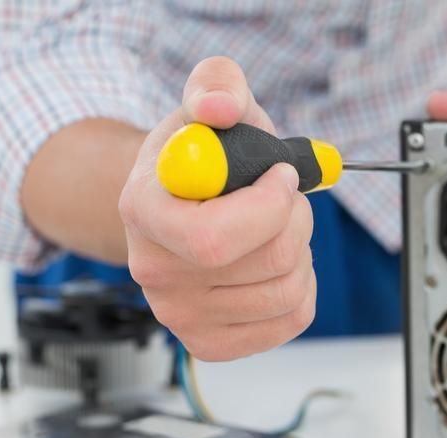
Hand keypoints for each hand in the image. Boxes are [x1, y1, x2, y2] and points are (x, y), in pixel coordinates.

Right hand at [119, 57, 314, 360]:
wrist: (181, 201)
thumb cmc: (201, 153)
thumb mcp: (208, 100)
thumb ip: (216, 85)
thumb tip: (220, 108)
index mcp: (142, 211)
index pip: (216, 238)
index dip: (271, 206)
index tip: (282, 176)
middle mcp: (152, 273)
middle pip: (269, 262)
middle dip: (297, 219)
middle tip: (283, 198)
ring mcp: (179, 317)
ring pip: (288, 291)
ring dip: (303, 251)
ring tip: (275, 228)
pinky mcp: (211, 343)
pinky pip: (291, 320)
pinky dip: (304, 287)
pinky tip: (277, 263)